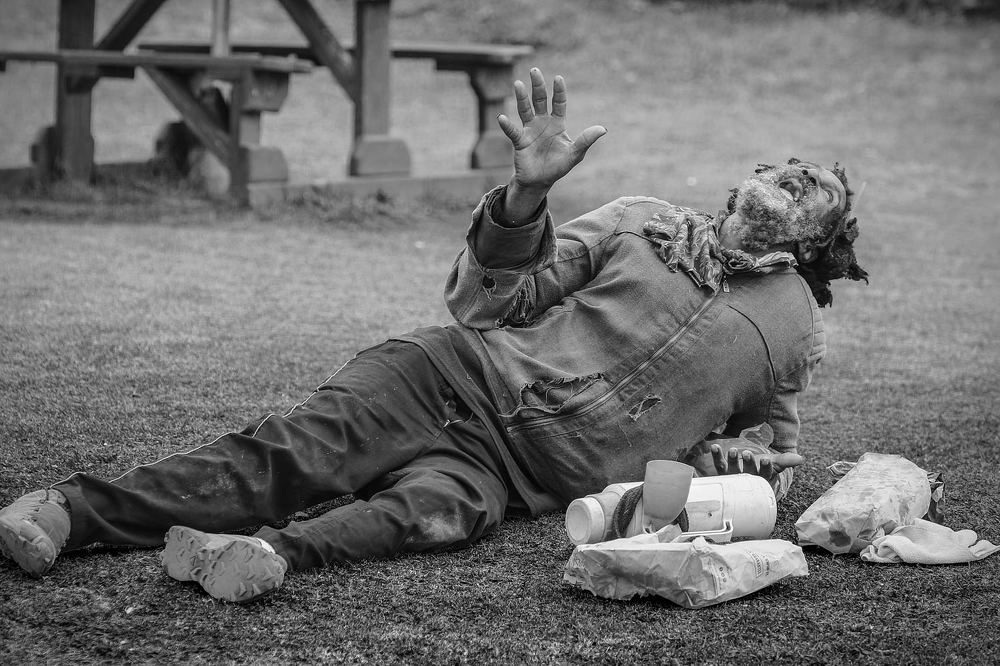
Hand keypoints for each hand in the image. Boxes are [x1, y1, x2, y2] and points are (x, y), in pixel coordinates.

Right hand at [496, 68, 606, 221]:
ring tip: (517, 84)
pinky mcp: (519, 141)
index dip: (558, 91)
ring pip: (524, 110)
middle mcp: (542, 122)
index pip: (558, 102)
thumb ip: (586, 140)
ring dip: (521, 97)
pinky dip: (507, 125)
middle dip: (537, 85)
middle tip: (534, 70)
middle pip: (539, 99)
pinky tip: (501, 118)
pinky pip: (512, 131)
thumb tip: (603, 129)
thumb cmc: (558, 166)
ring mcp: (529, 130)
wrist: (540, 181)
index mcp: (557, 123)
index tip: (558, 78)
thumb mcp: (574, 154)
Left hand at [710, 444, 803, 480]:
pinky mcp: (721, 471)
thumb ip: (786, 460)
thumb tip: (801, 459)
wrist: (744, 469)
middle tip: (747, 453)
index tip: (767, 459)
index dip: (766, 468)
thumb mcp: (774, 463)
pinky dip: (716, 456)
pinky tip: (714, 446)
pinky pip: (718, 463)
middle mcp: (745, 479)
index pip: (765, 474)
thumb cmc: (761, 466)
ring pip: (730, 469)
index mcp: (760, 478)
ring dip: (731, 460)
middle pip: (746, 472)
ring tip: (733, 450)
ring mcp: (732, 476)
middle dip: (748, 463)